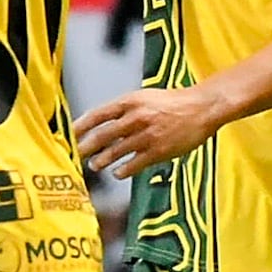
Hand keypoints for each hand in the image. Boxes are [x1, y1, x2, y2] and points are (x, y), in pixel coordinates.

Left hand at [75, 86, 226, 179]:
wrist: (202, 108)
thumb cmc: (174, 102)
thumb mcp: (146, 97)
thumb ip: (126, 109)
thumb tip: (103, 122)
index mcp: (132, 101)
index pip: (99, 114)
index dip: (82, 125)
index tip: (69, 134)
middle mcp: (136, 117)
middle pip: (104, 135)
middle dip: (87, 146)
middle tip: (76, 155)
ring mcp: (147, 134)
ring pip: (116, 151)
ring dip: (103, 160)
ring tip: (95, 165)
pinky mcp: (158, 150)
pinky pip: (134, 164)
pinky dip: (123, 170)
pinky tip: (118, 173)